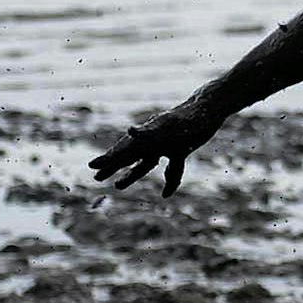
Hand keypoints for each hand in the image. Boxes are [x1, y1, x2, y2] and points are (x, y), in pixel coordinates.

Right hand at [88, 100, 221, 195]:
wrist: (210, 107)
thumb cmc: (190, 116)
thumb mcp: (170, 124)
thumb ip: (150, 131)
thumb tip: (130, 132)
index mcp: (148, 137)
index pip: (124, 150)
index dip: (108, 159)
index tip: (92, 166)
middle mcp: (155, 141)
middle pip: (130, 156)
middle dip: (113, 167)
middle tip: (96, 177)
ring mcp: (167, 145)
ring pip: (146, 163)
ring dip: (133, 174)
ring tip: (117, 185)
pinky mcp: (181, 148)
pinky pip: (173, 167)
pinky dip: (171, 181)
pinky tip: (166, 194)